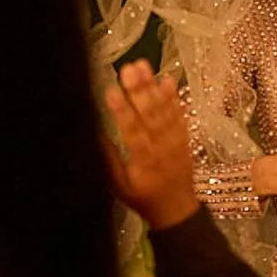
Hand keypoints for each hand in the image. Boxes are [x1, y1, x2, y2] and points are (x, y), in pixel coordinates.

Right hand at [103, 60, 199, 230]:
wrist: (177, 210)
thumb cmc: (142, 198)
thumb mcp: (119, 187)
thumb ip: (108, 161)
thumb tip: (93, 133)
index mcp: (143, 162)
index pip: (132, 132)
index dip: (122, 111)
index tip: (111, 90)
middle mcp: (161, 148)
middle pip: (150, 116)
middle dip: (139, 90)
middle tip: (129, 67)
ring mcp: (175, 141)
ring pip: (165, 111)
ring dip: (154, 87)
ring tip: (143, 65)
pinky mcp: (184, 137)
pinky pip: (180, 115)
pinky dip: (174, 97)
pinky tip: (168, 79)